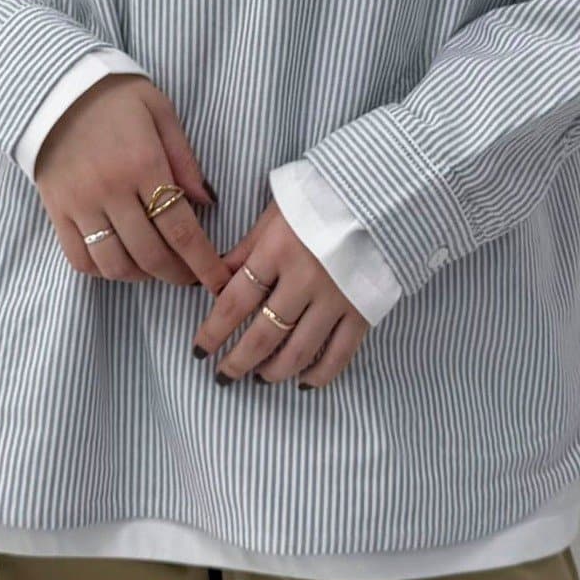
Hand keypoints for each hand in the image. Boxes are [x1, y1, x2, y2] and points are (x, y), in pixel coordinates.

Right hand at [35, 75, 232, 293]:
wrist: (53, 88)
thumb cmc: (115, 97)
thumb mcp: (160, 112)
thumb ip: (185, 159)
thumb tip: (208, 202)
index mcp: (143, 164)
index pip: (180, 229)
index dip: (203, 262)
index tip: (218, 280)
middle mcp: (110, 190)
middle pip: (150, 254)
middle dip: (177, 275)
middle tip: (191, 276)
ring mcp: (80, 204)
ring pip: (114, 264)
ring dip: (142, 276)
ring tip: (157, 268)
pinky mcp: (57, 211)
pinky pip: (79, 259)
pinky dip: (103, 271)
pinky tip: (121, 261)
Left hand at [193, 198, 370, 387]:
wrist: (380, 196)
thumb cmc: (320, 201)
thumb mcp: (275, 215)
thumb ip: (246, 251)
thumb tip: (212, 282)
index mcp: (278, 250)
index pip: (235, 301)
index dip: (213, 331)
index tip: (199, 350)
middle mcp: (305, 278)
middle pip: (263, 334)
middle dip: (238, 362)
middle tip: (224, 376)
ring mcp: (337, 297)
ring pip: (299, 351)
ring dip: (273, 371)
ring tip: (259, 378)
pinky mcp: (363, 309)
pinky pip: (339, 354)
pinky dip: (319, 375)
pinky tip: (303, 382)